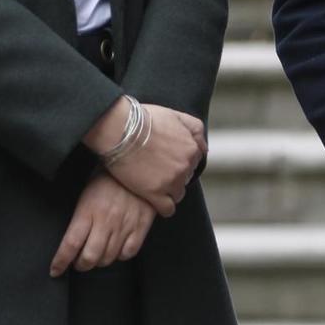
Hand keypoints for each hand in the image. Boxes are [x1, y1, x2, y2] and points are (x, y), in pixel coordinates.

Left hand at [50, 172, 156, 276]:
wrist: (136, 161)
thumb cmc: (107, 176)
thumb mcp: (86, 193)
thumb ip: (81, 217)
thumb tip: (73, 240)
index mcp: (87, 211)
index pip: (70, 244)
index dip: (61, 261)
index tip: (55, 270)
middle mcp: (105, 221)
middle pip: (90, 257)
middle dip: (81, 265)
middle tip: (79, 262)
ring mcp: (124, 225)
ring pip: (109, 258)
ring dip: (99, 261)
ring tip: (97, 254)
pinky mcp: (141, 226)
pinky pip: (129, 253)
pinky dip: (120, 255)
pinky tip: (117, 248)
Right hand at [88, 99, 205, 217]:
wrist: (120, 129)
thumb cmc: (144, 119)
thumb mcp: (176, 115)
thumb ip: (195, 129)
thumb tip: (203, 148)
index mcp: (191, 149)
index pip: (193, 163)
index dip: (178, 161)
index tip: (165, 159)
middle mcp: (185, 167)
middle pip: (185, 179)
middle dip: (173, 175)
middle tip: (155, 168)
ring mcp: (171, 182)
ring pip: (177, 194)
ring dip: (167, 190)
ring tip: (151, 182)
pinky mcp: (155, 194)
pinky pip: (167, 209)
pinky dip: (162, 206)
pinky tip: (152, 199)